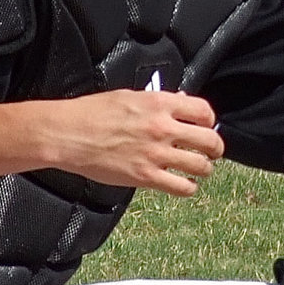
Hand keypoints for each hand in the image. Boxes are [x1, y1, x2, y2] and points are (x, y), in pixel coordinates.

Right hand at [47, 90, 224, 196]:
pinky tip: (184, 184)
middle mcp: (162, 128)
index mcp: (159, 104)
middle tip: (212, 152)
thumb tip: (180, 102)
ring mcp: (156, 153)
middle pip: (209, 140)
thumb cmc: (92, 113)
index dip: (209, 121)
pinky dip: (188, 188)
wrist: (68, 134)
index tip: (206, 127)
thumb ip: (158, 102)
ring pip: (201, 166)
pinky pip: (182, 187)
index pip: (203, 111)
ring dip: (204, 169)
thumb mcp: (129, 96)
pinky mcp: (146, 177)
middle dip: (215, 148)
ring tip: (198, 169)